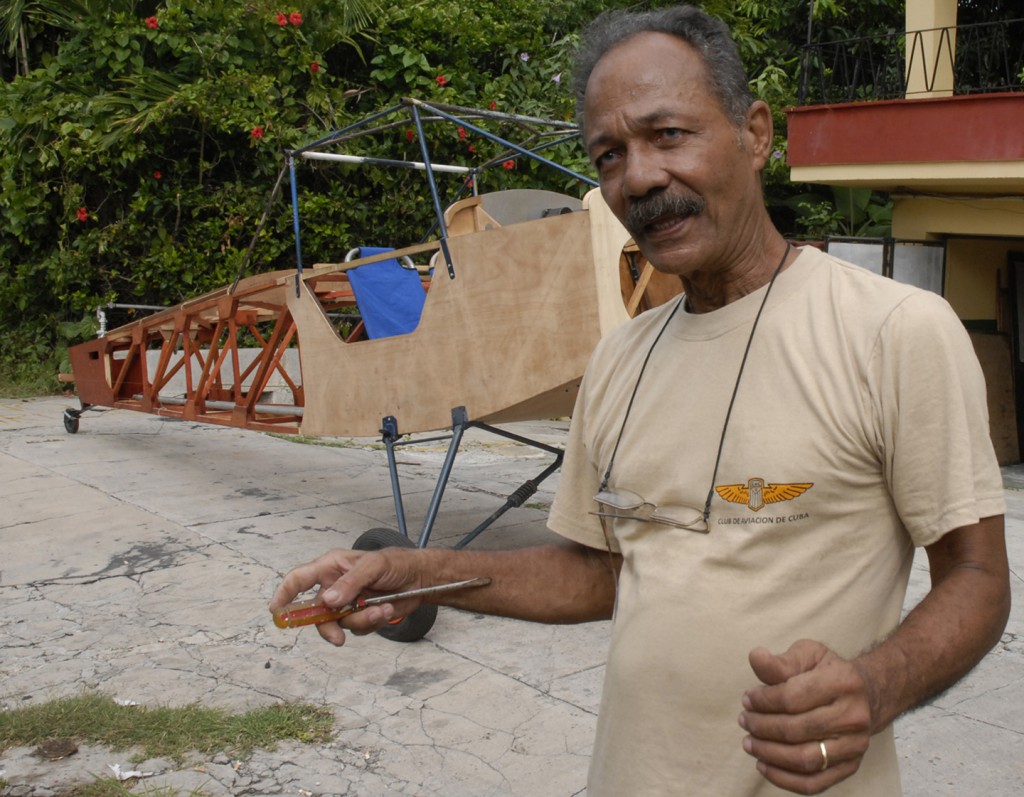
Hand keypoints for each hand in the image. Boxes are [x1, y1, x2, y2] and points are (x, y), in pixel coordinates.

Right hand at [270, 548, 423, 645]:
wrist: (420, 579)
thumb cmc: (395, 563)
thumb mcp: (373, 566)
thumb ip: (350, 582)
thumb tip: (328, 600)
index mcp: (331, 567)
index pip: (298, 579)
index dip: (284, 594)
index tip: (276, 612)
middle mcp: (334, 586)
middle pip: (316, 612)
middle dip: (327, 626)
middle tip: (337, 638)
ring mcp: (346, 603)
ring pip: (339, 623)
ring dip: (361, 620)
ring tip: (382, 609)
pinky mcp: (360, 615)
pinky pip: (356, 628)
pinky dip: (371, 622)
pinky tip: (386, 609)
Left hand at [738, 639, 873, 793]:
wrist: (868, 694)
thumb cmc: (828, 671)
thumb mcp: (807, 655)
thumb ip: (780, 661)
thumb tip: (755, 657)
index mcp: (842, 682)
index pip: (793, 698)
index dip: (763, 701)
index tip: (747, 699)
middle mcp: (853, 717)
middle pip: (796, 730)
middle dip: (762, 727)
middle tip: (744, 720)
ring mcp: (854, 746)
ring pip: (804, 759)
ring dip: (769, 753)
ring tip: (749, 742)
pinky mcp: (850, 767)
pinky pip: (813, 783)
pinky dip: (783, 779)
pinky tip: (763, 765)